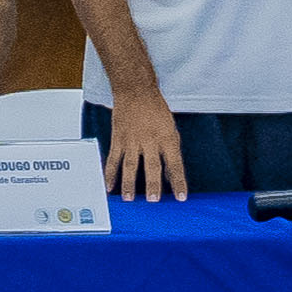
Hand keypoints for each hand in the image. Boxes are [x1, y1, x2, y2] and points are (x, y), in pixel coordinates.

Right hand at [104, 86, 185, 200]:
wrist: (135, 91)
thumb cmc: (156, 110)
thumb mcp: (170, 129)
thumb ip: (170, 152)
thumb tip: (170, 175)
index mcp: (167, 138)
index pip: (175, 164)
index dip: (179, 182)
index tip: (181, 198)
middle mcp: (150, 140)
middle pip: (152, 166)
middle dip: (152, 184)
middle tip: (152, 200)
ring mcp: (132, 140)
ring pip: (130, 165)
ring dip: (129, 183)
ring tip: (128, 199)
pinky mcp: (118, 138)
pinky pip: (113, 158)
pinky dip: (110, 173)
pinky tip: (109, 186)